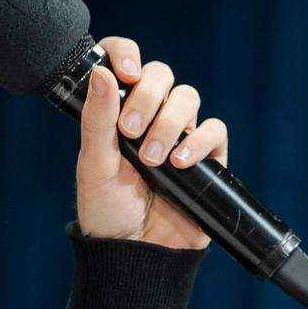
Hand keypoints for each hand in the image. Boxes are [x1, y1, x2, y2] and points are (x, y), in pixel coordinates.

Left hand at [73, 35, 229, 249]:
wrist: (136, 254)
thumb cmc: (108, 212)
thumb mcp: (94, 165)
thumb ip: (97, 119)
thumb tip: (103, 73)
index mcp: (118, 111)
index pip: (126, 61)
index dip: (127, 54)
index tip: (125, 73)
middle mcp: (150, 117)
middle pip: (162, 76)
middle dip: (148, 98)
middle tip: (130, 132)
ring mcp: (180, 136)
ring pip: (188, 98)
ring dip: (169, 123)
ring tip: (153, 159)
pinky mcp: (207, 159)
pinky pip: (214, 130)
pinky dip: (199, 141)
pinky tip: (180, 163)